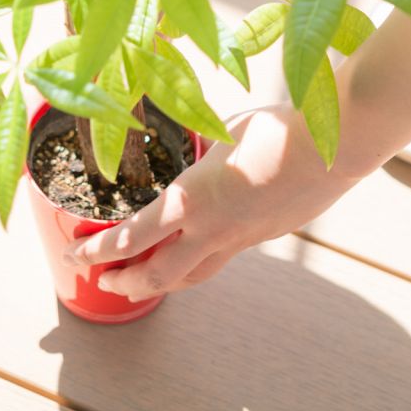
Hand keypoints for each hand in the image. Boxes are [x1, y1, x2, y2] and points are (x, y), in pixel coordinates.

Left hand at [63, 104, 359, 301]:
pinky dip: (201, 259)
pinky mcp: (266, 237)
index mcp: (191, 199)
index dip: (97, 252)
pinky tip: (197, 248)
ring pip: (193, 277)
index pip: (131, 238)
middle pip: (158, 276)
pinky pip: (224, 256)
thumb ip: (199, 153)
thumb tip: (190, 153)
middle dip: (124, 282)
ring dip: (161, 284)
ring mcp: (242, 239)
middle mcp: (212, 230)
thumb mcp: (220, 132)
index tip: (75, 254)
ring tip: (141, 282)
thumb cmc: (275, 126)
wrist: (335, 145)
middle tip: (102, 281)